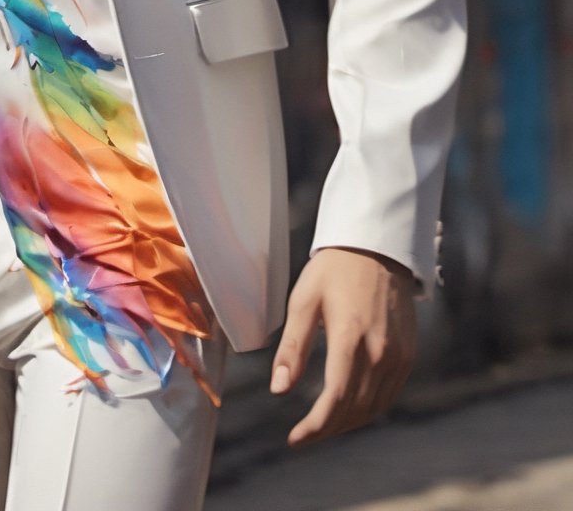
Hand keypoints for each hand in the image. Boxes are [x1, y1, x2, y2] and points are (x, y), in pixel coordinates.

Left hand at [270, 246, 415, 444]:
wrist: (377, 246)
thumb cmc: (334, 270)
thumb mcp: (303, 301)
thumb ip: (292, 348)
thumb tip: (278, 389)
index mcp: (350, 337)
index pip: (334, 400)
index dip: (314, 427)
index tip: (294, 440)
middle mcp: (380, 352)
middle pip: (354, 410)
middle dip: (327, 429)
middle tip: (303, 434)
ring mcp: (398, 355)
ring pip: (373, 408)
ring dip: (347, 423)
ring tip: (323, 425)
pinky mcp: (408, 355)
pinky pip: (388, 395)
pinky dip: (368, 410)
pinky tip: (350, 408)